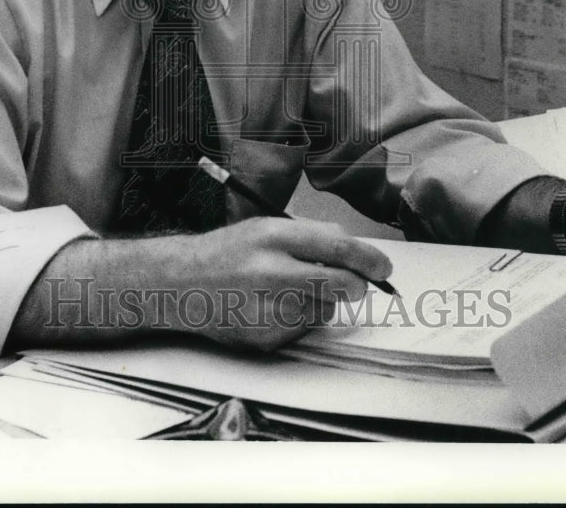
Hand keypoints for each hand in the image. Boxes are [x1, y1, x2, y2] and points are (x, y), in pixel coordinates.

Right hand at [177, 218, 392, 351]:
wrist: (182, 284)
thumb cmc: (228, 253)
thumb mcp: (266, 227)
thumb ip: (310, 235)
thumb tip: (356, 250)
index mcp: (273, 235)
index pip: (338, 247)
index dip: (369, 259)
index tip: (383, 267)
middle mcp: (270, 270)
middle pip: (342, 284)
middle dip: (356, 286)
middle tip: (353, 284)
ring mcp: (267, 308)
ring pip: (325, 309)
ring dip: (319, 301)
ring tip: (287, 290)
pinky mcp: (265, 337)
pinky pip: (303, 329)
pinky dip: (298, 319)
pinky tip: (271, 307)